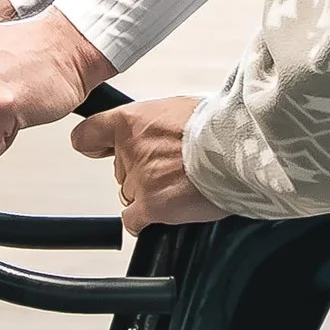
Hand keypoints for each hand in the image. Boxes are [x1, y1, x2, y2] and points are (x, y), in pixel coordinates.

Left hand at [73, 97, 225, 230]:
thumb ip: (160, 124)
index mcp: (134, 121)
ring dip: (150, 194)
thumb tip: (163, 133)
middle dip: (141, 172)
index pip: (90, 134)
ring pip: (130, 195)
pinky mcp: (151, 205)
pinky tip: (168, 209)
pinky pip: (134, 221)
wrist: (240, 147)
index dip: (94, 144)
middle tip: (171, 166)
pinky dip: (147, 220)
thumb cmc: (220, 126)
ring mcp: (139, 180)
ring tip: (180, 184)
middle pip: (120, 171)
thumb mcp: (183, 108)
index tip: (97, 150)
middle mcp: (131, 150)